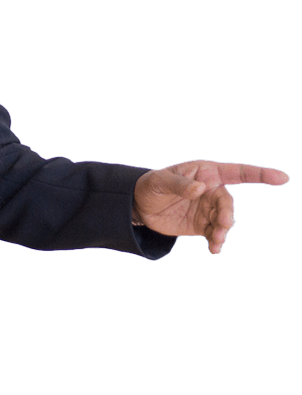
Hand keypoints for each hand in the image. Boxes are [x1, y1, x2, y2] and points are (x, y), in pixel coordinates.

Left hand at [132, 160, 289, 253]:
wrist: (139, 206)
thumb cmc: (150, 185)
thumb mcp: (160, 181)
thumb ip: (179, 185)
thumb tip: (200, 189)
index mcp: (204, 173)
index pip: (237, 172)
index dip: (261, 174)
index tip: (283, 177)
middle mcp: (211, 190)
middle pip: (228, 202)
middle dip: (228, 213)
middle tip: (223, 224)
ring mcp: (208, 209)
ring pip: (225, 220)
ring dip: (223, 230)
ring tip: (215, 239)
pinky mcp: (202, 225)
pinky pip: (215, 234)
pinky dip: (216, 242)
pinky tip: (214, 249)